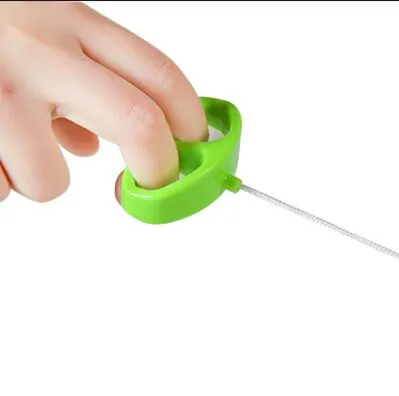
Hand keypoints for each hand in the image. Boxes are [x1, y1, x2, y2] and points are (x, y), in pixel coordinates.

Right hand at [0, 0, 205, 203]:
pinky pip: (0, 189)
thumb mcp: (30, 30)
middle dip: (155, 171)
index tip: (195, 154)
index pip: (159, 75)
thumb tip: (93, 145)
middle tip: (145, 188)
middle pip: (138, 123)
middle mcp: (38, 49)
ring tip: (10, 150)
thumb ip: (72, 77)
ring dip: (39, 180)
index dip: (192, 126)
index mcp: (66, 19)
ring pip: (51, 180)